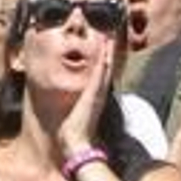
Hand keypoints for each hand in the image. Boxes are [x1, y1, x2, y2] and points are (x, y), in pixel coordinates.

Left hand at [54, 42, 113, 157]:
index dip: (103, 63)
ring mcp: (98, 92)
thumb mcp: (75, 118)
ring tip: (110, 37)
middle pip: (106, 69)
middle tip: (111, 37)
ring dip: (108, 52)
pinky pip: (100, 71)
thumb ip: (75, 113)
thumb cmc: (74, 133)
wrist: (77, 143)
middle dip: (108, 54)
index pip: (100, 77)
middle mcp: (98, 94)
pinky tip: (105, 46)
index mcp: (94, 99)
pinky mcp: (94, 92)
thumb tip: (69, 114)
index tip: (103, 50)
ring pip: (105, 67)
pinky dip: (104, 58)